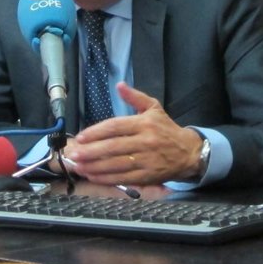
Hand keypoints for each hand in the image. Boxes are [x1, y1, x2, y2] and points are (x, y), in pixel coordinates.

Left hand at [64, 82, 203, 184]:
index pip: (116, 126)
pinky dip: (107, 178)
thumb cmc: (167, 129)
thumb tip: (119, 85)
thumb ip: (135, 97)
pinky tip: (94, 176)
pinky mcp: (148, 176)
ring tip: (79, 166)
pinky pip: (124, 178)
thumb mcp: (154, 108)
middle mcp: (145, 141)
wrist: (188, 152)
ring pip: (116, 164)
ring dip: (95, 167)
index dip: (96, 132)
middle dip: (91, 151)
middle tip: (74, 154)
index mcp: (144, 123)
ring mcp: (147, 160)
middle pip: (113, 147)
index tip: (81, 137)